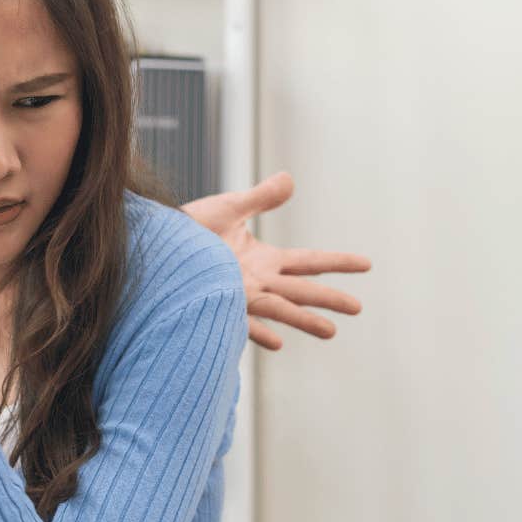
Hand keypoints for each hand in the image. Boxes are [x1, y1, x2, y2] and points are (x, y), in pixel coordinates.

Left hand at [179, 172, 370, 349]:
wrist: (154, 246)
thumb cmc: (188, 228)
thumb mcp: (229, 208)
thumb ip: (260, 198)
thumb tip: (289, 178)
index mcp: (264, 260)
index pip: (308, 262)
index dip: (338, 262)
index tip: (367, 264)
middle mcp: (256, 282)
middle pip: (301, 291)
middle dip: (329, 298)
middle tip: (358, 307)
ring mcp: (237, 295)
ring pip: (278, 309)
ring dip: (303, 319)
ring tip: (330, 332)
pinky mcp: (214, 304)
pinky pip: (239, 321)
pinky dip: (257, 331)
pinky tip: (277, 342)